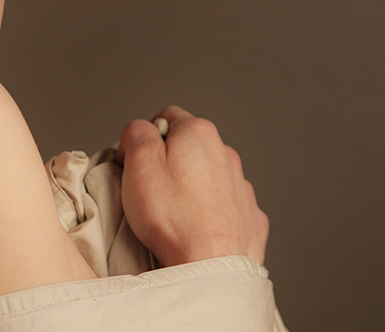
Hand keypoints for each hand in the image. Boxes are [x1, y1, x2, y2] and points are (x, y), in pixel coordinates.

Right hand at [115, 106, 268, 266]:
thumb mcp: (138, 162)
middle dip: (169, 164)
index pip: (166, 117)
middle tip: (151, 193)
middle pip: (188, 148)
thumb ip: (136, 133)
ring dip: (191, 189)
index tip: (137, 164)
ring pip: (208, 177)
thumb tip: (139, 130)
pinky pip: (224, 207)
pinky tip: (196, 230)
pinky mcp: (248, 216)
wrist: (209, 267)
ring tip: (174, 216)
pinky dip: (210, 214)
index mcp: (199, 134)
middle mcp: (226, 154)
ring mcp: (241, 186)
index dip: (144, 140)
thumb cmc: (173, 219)